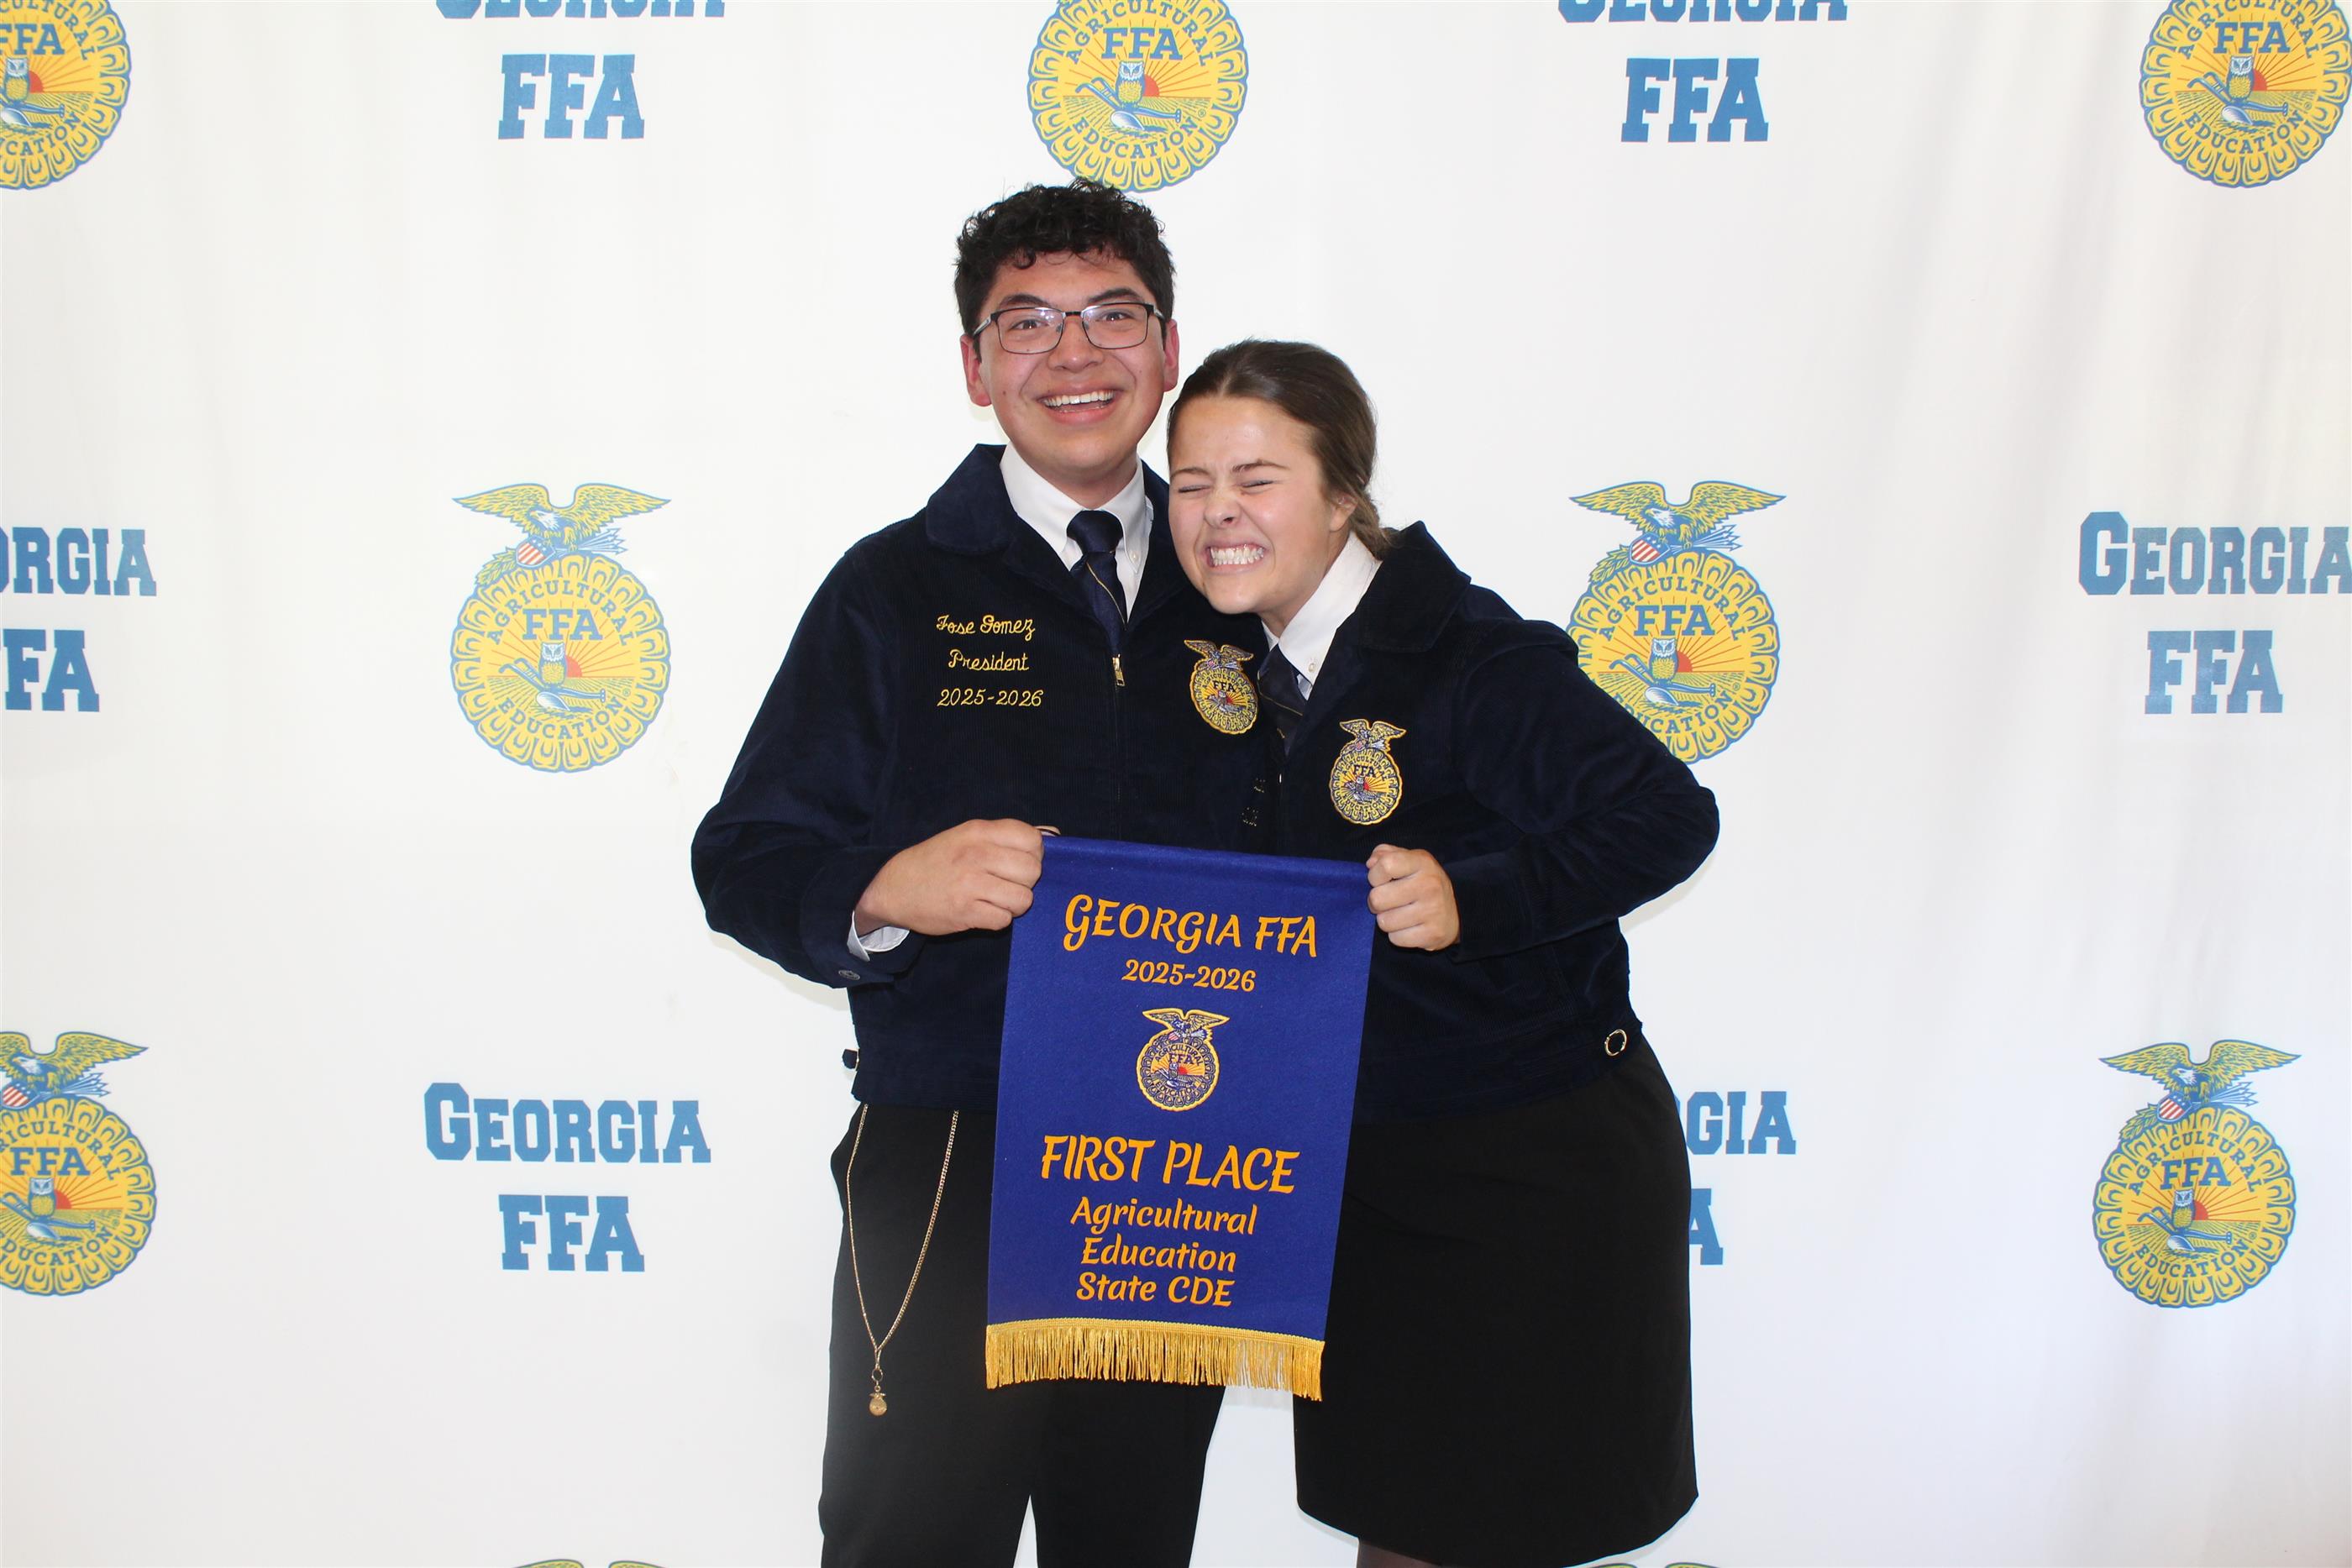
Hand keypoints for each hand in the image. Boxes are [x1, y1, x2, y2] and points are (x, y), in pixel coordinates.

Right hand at [856, 820, 1043, 935]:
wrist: (894, 887)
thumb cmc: (937, 860)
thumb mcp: (967, 836)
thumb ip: (1005, 836)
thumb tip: (1053, 836)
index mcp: (979, 831)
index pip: (1033, 840)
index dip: (1034, 855)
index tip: (1019, 862)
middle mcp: (976, 854)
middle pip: (1033, 871)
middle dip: (1026, 882)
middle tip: (1007, 884)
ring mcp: (970, 884)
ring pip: (1024, 899)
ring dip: (1014, 904)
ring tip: (995, 899)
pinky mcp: (965, 912)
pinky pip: (1004, 920)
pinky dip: (998, 919)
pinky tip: (983, 911)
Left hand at [1366, 844, 1457, 950]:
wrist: (1455, 913)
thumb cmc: (1423, 883)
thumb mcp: (1409, 860)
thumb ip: (1386, 854)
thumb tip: (1370, 863)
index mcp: (1423, 862)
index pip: (1385, 865)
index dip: (1374, 875)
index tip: (1381, 880)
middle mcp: (1430, 885)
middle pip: (1377, 898)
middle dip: (1376, 902)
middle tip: (1388, 902)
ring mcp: (1433, 911)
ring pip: (1384, 922)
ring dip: (1387, 920)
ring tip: (1400, 914)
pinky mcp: (1432, 934)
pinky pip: (1396, 939)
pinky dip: (1398, 935)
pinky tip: (1409, 927)